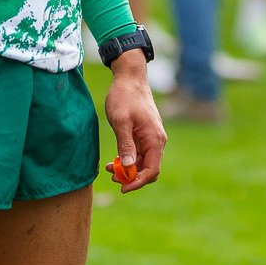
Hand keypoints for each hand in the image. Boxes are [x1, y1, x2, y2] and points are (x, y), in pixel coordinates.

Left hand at [102, 51, 164, 192]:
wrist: (129, 78)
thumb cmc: (124, 97)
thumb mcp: (121, 121)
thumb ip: (125, 144)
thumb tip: (129, 166)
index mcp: (154, 139)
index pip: (152, 170)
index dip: (138, 181)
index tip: (123, 187)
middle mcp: (156, 140)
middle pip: (148, 169)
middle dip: (132, 177)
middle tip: (112, 177)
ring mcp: (151, 138)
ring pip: (142, 163)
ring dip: (128, 169)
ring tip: (109, 169)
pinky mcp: (144, 135)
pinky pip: (139, 154)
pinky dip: (128, 160)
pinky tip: (114, 161)